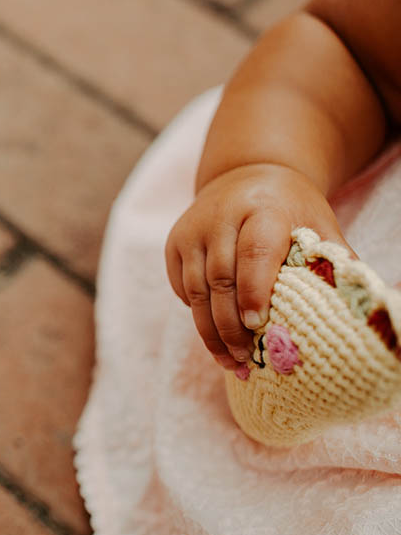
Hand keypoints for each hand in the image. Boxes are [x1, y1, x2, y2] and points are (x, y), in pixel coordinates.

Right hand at [164, 163, 349, 370]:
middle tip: (245, 358)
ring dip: (209, 330)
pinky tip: (214, 338)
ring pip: (195, 289)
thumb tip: (359, 303)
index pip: (254, 252)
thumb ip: (332, 259)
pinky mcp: (174, 243)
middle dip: (229, 324)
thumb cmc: (289, 208)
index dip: (253, 290)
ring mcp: (191, 230)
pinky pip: (181, 288)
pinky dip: (196, 315)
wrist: (244, 174)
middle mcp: (220, 217)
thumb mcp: (317, 222)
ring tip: (229, 360)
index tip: (258, 325)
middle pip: (219, 278)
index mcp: (262, 209)